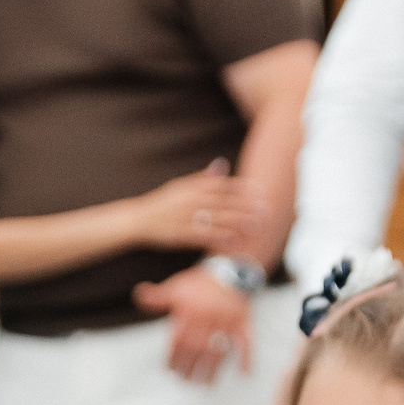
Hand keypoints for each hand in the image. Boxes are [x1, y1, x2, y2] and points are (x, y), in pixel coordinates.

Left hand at [133, 263, 253, 385]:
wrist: (230, 268)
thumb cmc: (200, 282)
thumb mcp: (176, 287)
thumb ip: (158, 297)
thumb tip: (138, 295)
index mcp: (190, 310)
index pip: (179, 340)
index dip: (173, 357)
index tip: (170, 370)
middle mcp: (208, 316)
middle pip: (197, 349)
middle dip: (190, 367)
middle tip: (185, 379)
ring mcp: (227, 320)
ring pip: (219, 350)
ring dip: (212, 370)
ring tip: (205, 384)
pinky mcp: (243, 321)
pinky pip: (247, 342)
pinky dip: (247, 358)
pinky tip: (244, 374)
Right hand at [134, 161, 268, 254]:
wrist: (138, 219)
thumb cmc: (161, 202)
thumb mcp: (180, 184)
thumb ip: (203, 177)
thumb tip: (222, 164)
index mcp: (193, 187)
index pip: (222, 186)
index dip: (242, 188)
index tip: (259, 190)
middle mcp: (192, 201)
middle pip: (224, 202)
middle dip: (246, 206)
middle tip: (265, 209)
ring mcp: (187, 218)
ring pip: (218, 219)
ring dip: (239, 222)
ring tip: (257, 224)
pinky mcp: (182, 234)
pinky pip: (204, 236)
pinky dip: (220, 238)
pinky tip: (235, 240)